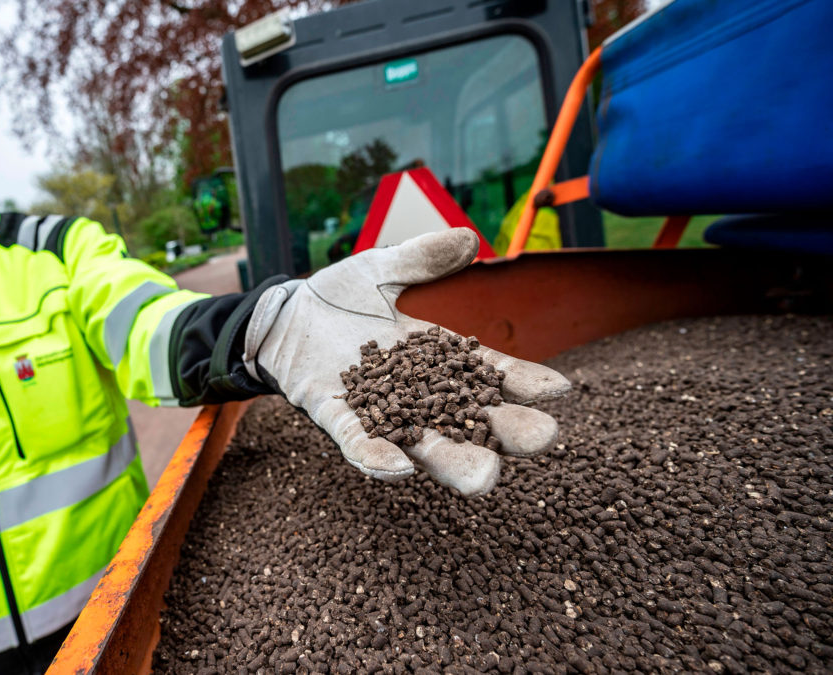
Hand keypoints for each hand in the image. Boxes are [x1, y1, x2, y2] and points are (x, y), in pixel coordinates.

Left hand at [242, 229, 569, 495]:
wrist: (282, 316)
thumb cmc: (337, 298)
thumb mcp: (380, 269)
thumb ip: (420, 259)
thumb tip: (468, 239)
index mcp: (436, 359)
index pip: (489, 373)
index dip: (524, 382)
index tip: (560, 391)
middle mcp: (416, 394)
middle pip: (470, 420)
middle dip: (505, 432)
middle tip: (540, 438)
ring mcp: (377, 411)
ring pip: (423, 445)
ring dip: (452, 461)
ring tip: (484, 476)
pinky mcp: (335, 417)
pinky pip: (357, 443)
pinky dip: (376, 457)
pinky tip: (399, 468)